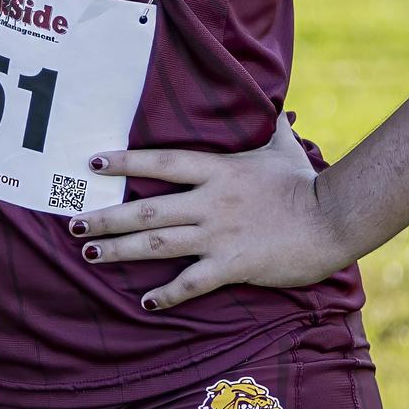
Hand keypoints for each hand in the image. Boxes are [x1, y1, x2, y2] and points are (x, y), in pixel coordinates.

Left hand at [69, 116, 354, 311]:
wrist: (334, 220)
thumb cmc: (307, 183)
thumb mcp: (282, 148)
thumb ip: (272, 127)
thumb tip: (278, 105)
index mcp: (217, 170)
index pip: (160, 162)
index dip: (124, 161)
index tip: (92, 162)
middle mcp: (209, 202)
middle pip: (146, 208)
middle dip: (106, 216)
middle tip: (74, 222)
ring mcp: (218, 235)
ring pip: (157, 243)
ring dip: (120, 250)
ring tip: (89, 253)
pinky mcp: (232, 265)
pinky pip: (191, 283)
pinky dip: (167, 294)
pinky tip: (146, 302)